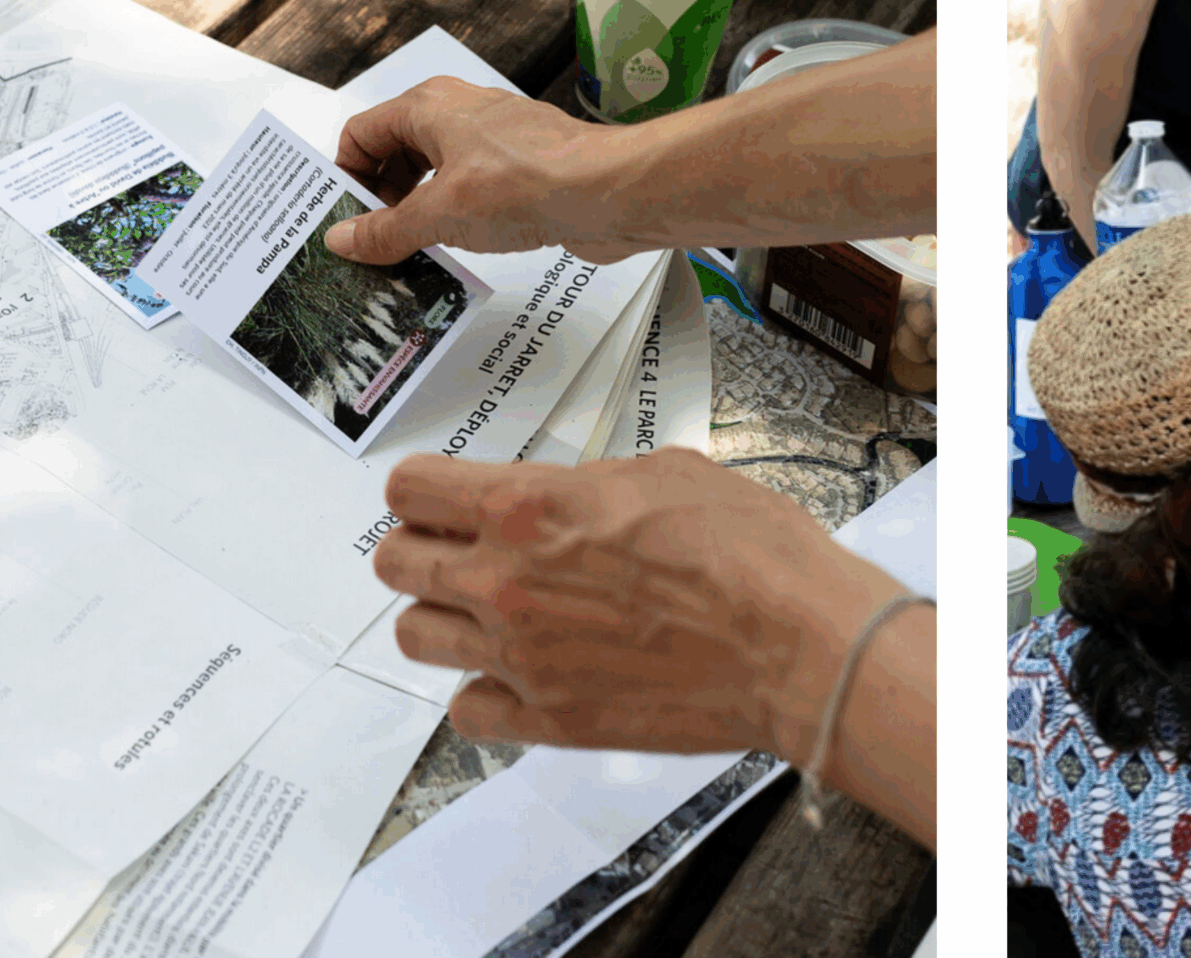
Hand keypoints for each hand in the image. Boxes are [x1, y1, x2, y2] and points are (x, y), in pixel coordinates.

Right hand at [326, 75, 643, 265]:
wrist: (610, 192)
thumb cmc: (527, 183)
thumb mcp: (440, 213)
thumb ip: (387, 229)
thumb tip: (343, 239)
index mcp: (430, 106)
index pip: (363, 133)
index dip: (347, 177)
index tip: (345, 221)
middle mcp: (461, 114)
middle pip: (398, 152)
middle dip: (382, 197)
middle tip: (373, 244)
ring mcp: (495, 141)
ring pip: (437, 173)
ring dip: (419, 211)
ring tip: (409, 255)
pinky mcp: (524, 170)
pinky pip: (474, 191)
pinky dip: (457, 218)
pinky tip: (456, 251)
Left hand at [370, 448, 903, 759]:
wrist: (795, 645)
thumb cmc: (751, 555)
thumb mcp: (667, 471)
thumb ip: (590, 483)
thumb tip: (570, 494)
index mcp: (527, 509)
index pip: (409, 489)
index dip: (422, 490)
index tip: (436, 497)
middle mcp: (505, 583)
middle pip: (394, 563)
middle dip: (421, 549)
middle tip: (457, 550)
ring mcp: (520, 659)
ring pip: (415, 638)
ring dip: (443, 620)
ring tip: (486, 614)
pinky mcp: (548, 720)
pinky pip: (467, 711)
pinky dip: (484, 693)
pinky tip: (519, 674)